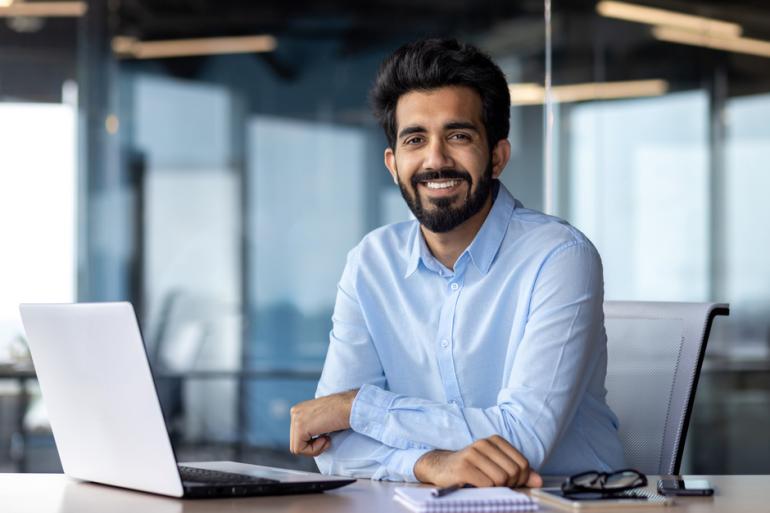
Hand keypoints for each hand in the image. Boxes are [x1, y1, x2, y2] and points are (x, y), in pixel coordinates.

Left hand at [289, 390, 357, 456]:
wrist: (351, 406)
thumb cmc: (344, 413)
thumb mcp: (323, 419)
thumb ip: (313, 426)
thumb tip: (309, 441)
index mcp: (300, 409)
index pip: (298, 436)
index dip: (313, 441)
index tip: (327, 435)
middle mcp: (295, 411)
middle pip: (295, 442)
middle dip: (312, 446)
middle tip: (328, 438)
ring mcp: (296, 418)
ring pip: (296, 448)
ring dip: (314, 448)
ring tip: (327, 438)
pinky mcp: (300, 427)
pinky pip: (300, 450)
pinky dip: (314, 450)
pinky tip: (326, 438)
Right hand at [413, 435, 542, 487]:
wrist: (440, 467)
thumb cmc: (471, 468)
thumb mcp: (496, 466)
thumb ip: (518, 473)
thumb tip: (539, 481)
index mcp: (495, 441)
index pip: (523, 464)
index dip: (520, 480)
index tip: (509, 483)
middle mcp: (484, 443)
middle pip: (513, 472)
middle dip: (509, 485)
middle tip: (497, 487)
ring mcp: (472, 454)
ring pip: (501, 479)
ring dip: (496, 489)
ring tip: (485, 486)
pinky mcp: (463, 467)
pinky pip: (487, 485)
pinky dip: (485, 491)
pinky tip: (476, 487)